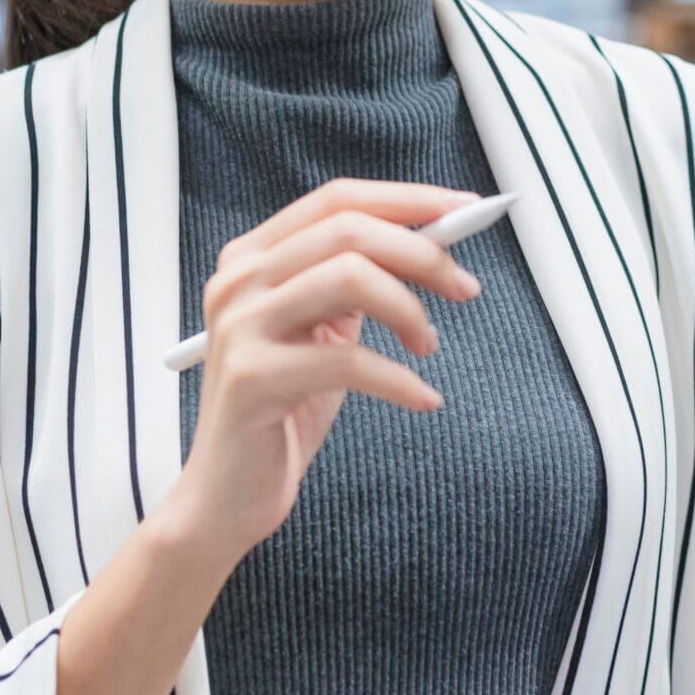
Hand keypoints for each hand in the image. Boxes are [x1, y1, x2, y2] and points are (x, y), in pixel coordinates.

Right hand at [169, 178, 482, 563]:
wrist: (227, 495)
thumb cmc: (285, 408)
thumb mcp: (324, 331)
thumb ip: (359, 281)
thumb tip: (435, 240)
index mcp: (253, 256)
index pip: (338, 199)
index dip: (408, 199)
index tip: (467, 211)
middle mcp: (238, 280)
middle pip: (348, 230)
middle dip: (422, 253)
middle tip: (465, 288)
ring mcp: (239, 326)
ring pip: (350, 277)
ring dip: (410, 309)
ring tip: (428, 346)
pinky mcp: (251, 378)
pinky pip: (348, 360)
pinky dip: (401, 379)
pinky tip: (423, 399)